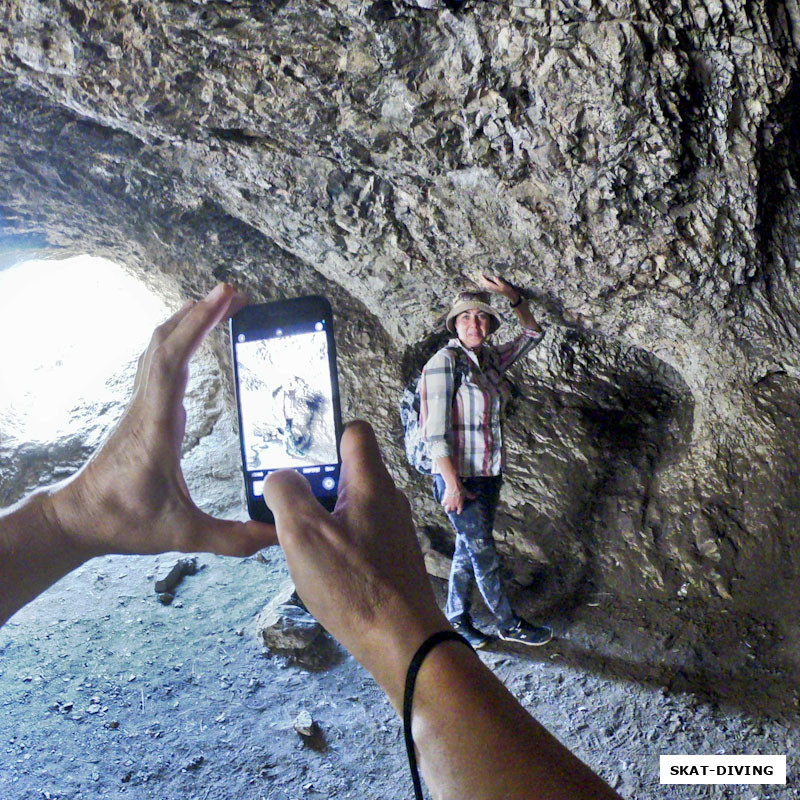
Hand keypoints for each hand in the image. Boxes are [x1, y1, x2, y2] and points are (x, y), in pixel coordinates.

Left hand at [48, 283, 276, 558]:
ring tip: (221, 303)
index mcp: (156, 425)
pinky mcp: (146, 409)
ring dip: (188, 320)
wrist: (80, 518)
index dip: (199, 324)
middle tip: (234, 292)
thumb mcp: (182, 534)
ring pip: (159, 347)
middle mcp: (147, 405)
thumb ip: (232, 538)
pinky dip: (181, 338)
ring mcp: (144, 404)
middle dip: (200, 311)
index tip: (225, 298)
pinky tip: (198, 337)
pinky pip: (160, 360)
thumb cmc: (125, 520)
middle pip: (166, 341)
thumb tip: (278, 534)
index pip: (174, 360)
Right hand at [263, 421, 448, 707]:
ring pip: (350, 507)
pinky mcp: (392, 557)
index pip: (355, 432)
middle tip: (285, 513)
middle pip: (347, 473)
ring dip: (321, 519)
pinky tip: (321, 571)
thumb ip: (286, 493)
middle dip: (314, 487)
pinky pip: (358, 534)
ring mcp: (393, 529)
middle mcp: (388, 498)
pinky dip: (335, 543)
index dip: (325, 438)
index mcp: (371, 482)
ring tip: (297, 547)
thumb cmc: (352, 582)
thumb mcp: (303, 532)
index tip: (300, 464)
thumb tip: (281, 478)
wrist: (402, 640)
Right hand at [442, 482, 475, 514]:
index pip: (459, 511)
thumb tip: (476, 496)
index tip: (458, 512)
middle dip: (453, 509)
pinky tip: (443, 502)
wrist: (454, 486)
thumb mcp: (467, 493)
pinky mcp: (445, 500)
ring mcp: (449, 504)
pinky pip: (443, 504)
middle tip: (452, 508)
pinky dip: (443, 503)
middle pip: (453, 510)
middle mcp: (454, 505)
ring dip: (447, 509)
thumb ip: (471, 496)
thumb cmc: (461, 490)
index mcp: (460, 504)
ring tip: (447, 509)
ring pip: (447, 509)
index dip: (459, 511)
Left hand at [477, 273, 518, 302]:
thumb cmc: (507, 289)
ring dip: (484, 282)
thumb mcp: (504, 285)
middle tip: (481, 276)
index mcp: (494, 287)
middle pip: (486, 284)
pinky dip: (487, 284)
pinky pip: (489, 287)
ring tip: (483, 278)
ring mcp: (494, 289)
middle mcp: (493, 288)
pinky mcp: (495, 290)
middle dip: (483, 280)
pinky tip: (487, 283)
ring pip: (487, 286)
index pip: (487, 282)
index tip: (482, 275)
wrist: (510, 294)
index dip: (484, 279)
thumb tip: (494, 277)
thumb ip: (499, 281)